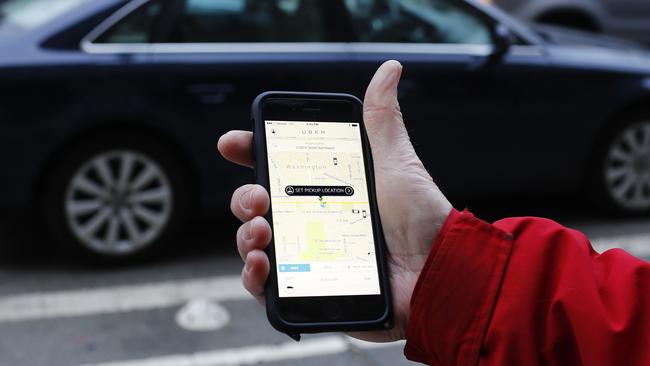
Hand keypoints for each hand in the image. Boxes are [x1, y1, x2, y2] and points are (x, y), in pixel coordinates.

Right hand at [217, 60, 451, 341]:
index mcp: (328, 188)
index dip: (251, 153)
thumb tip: (390, 69)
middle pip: (258, 205)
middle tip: (259, 197)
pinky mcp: (310, 288)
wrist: (438, 272)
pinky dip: (253, 276)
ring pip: (255, 243)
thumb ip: (382, 120)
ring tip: (262, 229)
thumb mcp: (395, 162)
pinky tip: (261, 264)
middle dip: (244, 197)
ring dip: (244, 234)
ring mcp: (308, 256)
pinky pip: (268, 286)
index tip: (234, 144)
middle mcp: (313, 220)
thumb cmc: (422, 218)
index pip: (278, 168)